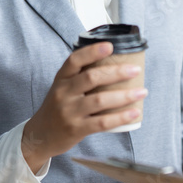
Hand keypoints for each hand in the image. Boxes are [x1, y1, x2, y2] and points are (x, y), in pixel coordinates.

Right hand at [21, 43, 145, 171]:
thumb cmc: (58, 107)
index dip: (92, 51)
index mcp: (61, 79)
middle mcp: (63, 93)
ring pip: (99, 100)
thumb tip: (115, 64)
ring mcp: (69, 112)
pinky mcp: (76, 129)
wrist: (40, 136)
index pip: (74, 60)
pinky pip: (102, 122)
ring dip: (124, 95)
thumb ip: (81, 77)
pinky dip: (120, 117)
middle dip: (116, 72)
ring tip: (142, 91)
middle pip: (91, 77)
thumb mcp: (63, 88)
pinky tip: (134, 112)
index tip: (110, 46)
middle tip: (135, 69)